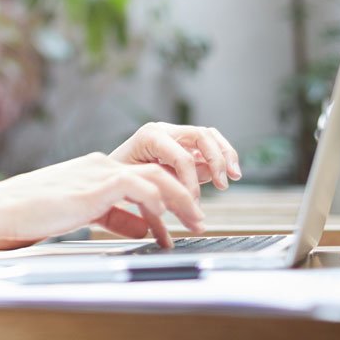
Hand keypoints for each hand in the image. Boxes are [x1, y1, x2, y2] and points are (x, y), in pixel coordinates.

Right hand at [0, 152, 205, 249]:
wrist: (6, 207)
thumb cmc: (34, 212)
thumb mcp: (81, 213)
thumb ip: (114, 216)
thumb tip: (143, 227)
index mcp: (97, 169)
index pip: (143, 178)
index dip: (166, 201)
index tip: (178, 223)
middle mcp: (101, 165)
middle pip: (157, 171)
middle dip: (183, 196)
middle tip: (199, 219)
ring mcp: (99, 172)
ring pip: (154, 175)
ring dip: (180, 199)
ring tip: (194, 220)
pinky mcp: (95, 185)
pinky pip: (136, 185)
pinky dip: (155, 199)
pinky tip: (164, 215)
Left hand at [109, 122, 241, 197]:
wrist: (106, 173)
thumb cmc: (114, 179)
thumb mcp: (132, 188)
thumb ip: (159, 196)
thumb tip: (188, 209)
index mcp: (149, 136)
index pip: (182, 158)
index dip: (193, 183)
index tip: (194, 204)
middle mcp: (163, 130)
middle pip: (201, 136)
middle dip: (216, 161)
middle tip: (222, 185)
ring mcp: (174, 134)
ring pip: (209, 135)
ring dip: (225, 155)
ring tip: (234, 176)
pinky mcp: (182, 144)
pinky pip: (209, 143)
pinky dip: (222, 155)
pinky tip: (229, 174)